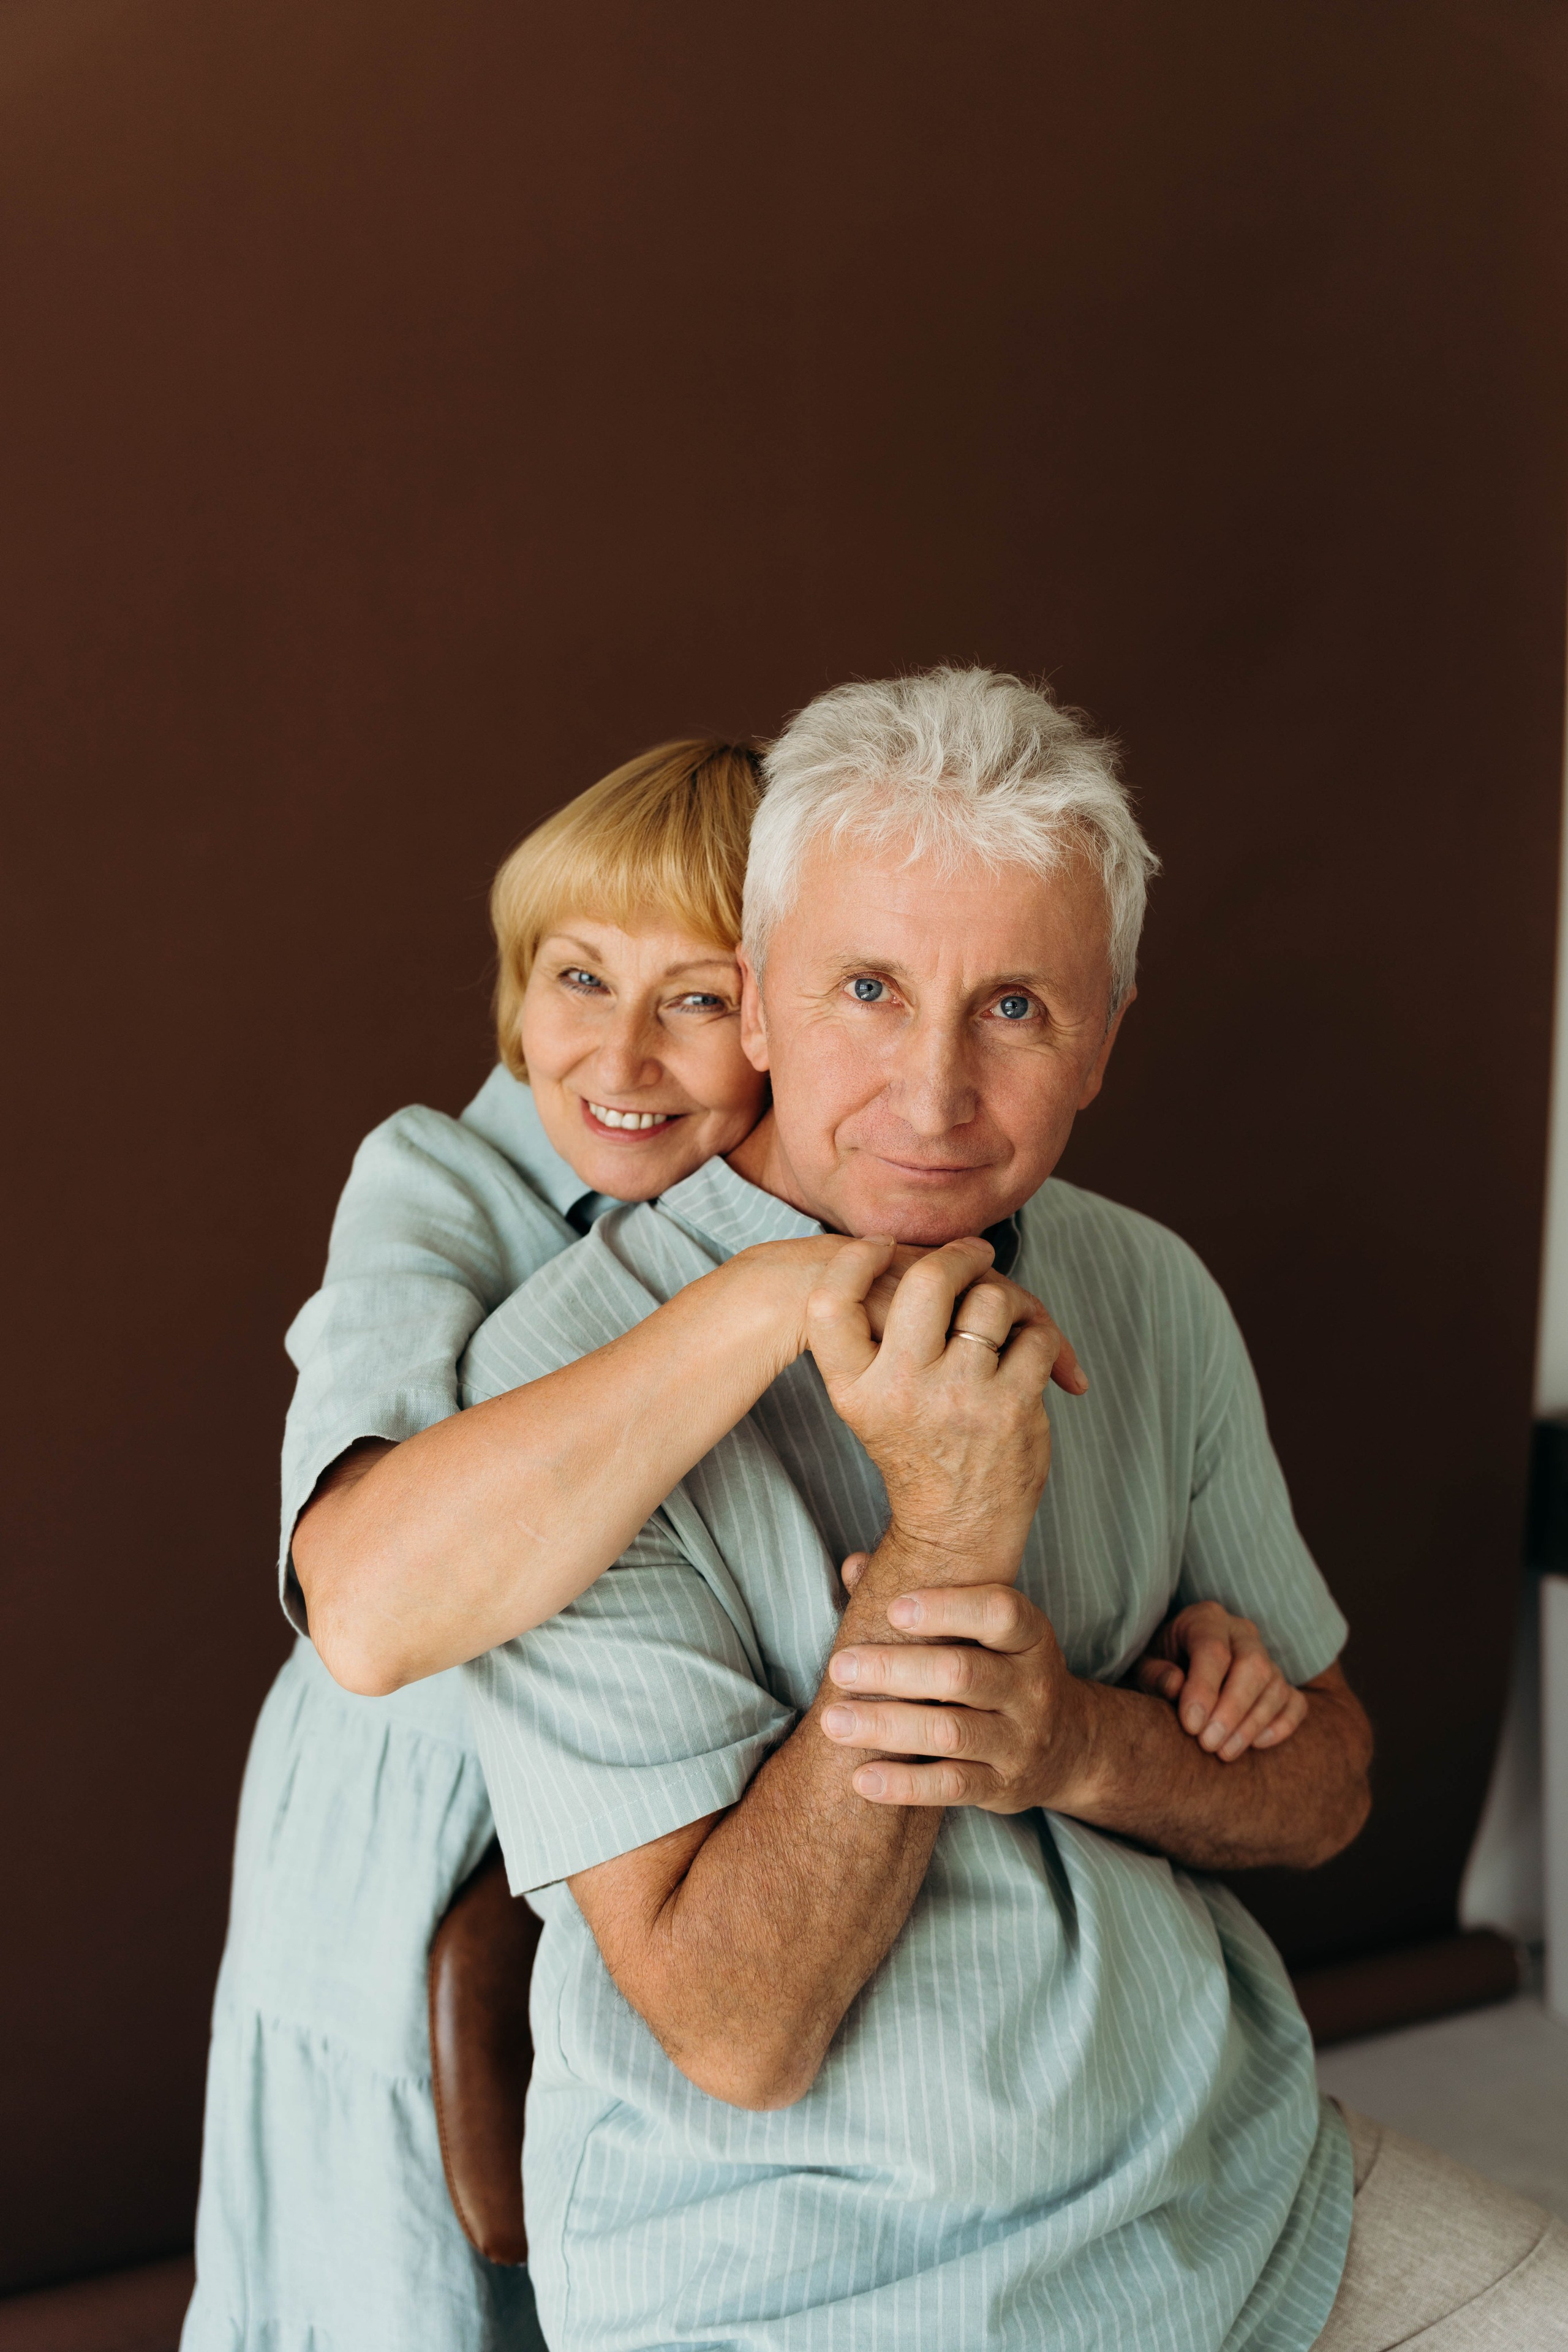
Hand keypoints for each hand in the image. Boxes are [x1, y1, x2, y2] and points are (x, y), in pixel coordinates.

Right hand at [808, 1239, 1076, 1582]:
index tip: (879, 1247)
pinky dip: (1040, 1336)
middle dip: (959, 1256)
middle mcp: (901, 1389)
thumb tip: (918, 1253)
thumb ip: (877, 1336)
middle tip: (973, 1255)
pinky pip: (1036, 1336)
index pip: (829, 1303)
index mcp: (854, 1387)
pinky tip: (1031, 1351)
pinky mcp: (1011, 1408)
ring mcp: (959, 1397)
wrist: (953, 1527)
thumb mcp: (868, 1401)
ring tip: (1004, 1315)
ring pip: (992, 1301)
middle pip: (929, 1281)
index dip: (854, 1260)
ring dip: (1006, 1301)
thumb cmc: (915, 1447)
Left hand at [820, 1582, 1097, 1809]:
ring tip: (834, 1721)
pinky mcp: (1003, 1786)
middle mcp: (1031, 1687)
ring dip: (887, 1726)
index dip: (946, 1608)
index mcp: (1030, 1637)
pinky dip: (905, 1784)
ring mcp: (1020, 1740)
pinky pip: (952, 1786)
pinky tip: (861, 1778)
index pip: (999, 1613)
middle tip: (839, 1667)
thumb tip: (855, 1566)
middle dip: (894, 1669)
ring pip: (950, 1732)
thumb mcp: (988, 1633)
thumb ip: (925, 1599)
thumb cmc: (1004, 1671)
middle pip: (961, 1673)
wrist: (1067, 1748)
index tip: (892, 1608)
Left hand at [1133, 1601, 1307, 1759]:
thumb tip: (1175, 1685)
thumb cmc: (1161, 1666)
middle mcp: (1242, 1632)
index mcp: (1206, 1619)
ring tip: (1224, 1752)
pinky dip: (1282, 1725)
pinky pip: (1296, 1703)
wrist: (1179, 1666)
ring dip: (1252, 1724)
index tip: (1191, 1725)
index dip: (1204, 1689)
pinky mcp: (1284, 1683)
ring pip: (1275, 1686)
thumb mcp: (1145, 1666)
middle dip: (1233, 1710)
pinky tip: (1256, 1744)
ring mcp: (1268, 1656)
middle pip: (1253, 1665)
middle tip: (1209, 1744)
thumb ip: (1156, 1674)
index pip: (1213, 1649)